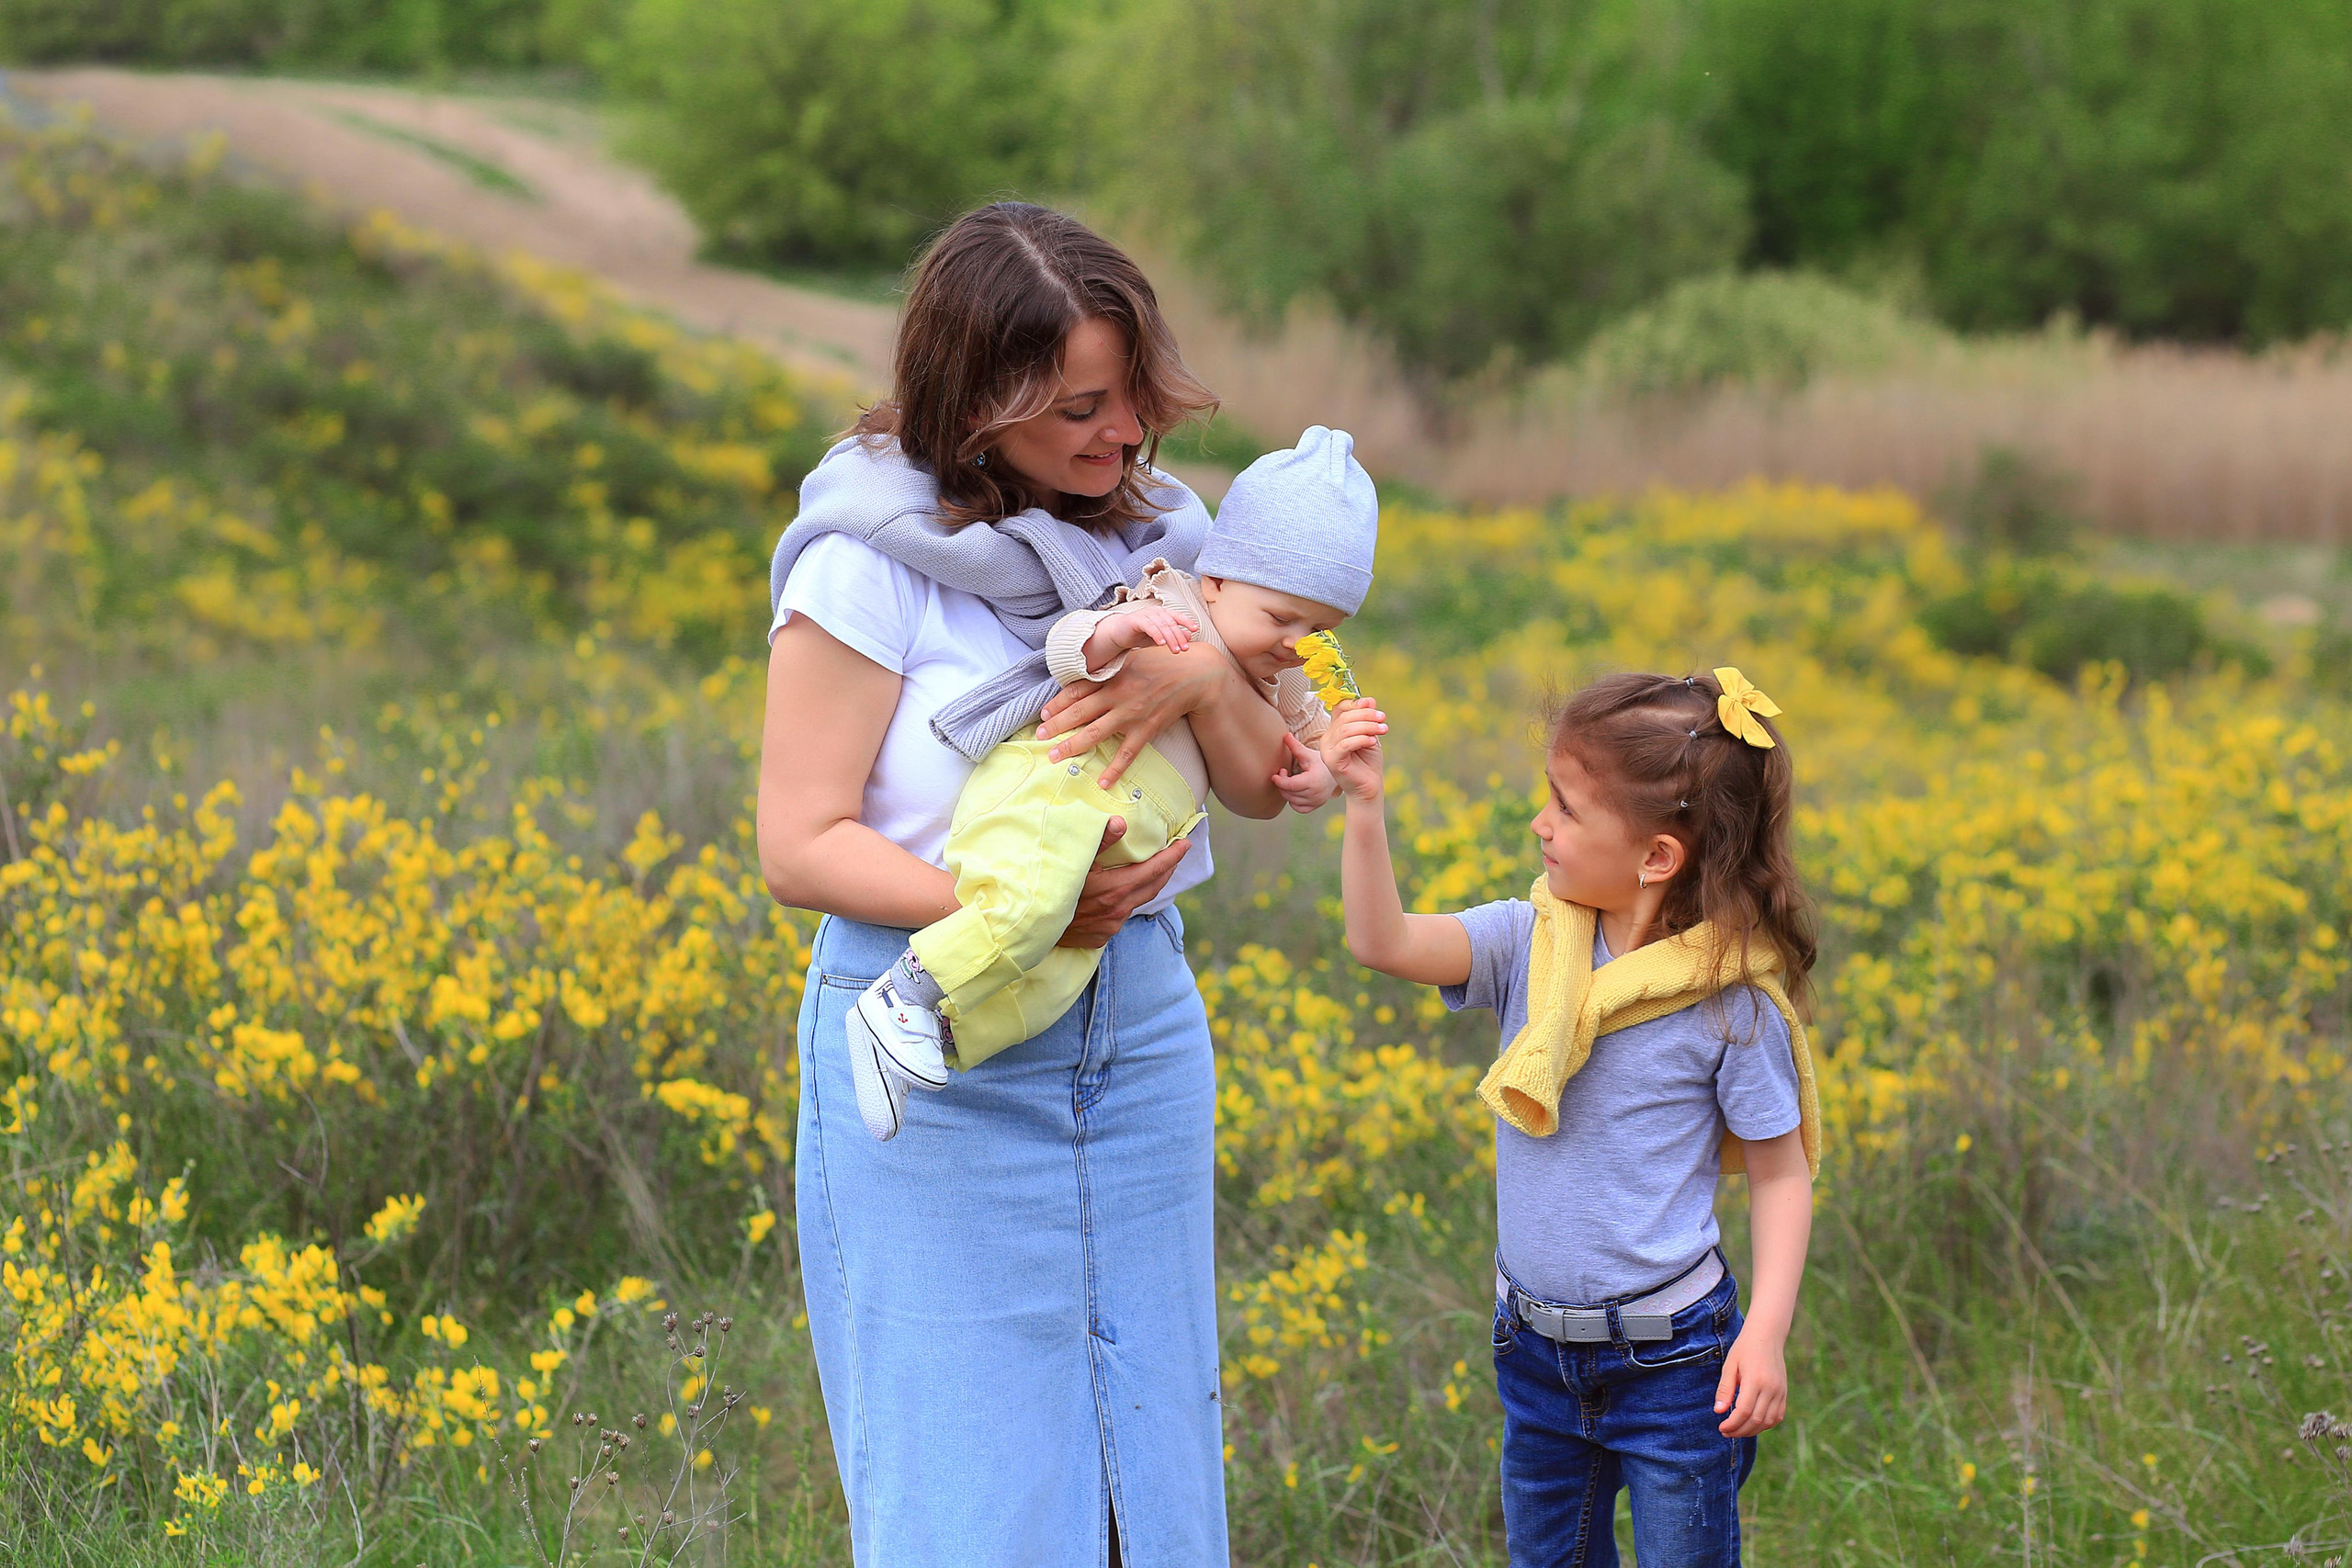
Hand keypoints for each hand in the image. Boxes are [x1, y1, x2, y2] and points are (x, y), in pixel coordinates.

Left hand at [1039, 642, 1225, 786]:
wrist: (1195, 675)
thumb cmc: (1162, 663)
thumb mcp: (1132, 658)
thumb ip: (1110, 668)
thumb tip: (1088, 675)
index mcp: (1111, 676)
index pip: (1077, 690)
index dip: (1058, 702)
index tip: (1044, 713)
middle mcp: (1117, 695)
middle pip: (1079, 713)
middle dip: (1056, 725)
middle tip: (1038, 736)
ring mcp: (1131, 714)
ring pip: (1095, 733)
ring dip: (1072, 746)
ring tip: (1055, 757)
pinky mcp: (1146, 729)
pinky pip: (1127, 753)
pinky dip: (1115, 770)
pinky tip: (1103, 783)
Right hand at [1057, 819, 1192, 948]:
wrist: (1033, 927)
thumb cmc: (1051, 888)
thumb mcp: (1074, 862)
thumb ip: (1099, 842)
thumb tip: (1120, 822)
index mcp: (1116, 889)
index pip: (1155, 870)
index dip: (1173, 856)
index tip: (1186, 843)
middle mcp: (1118, 910)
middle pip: (1153, 886)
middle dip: (1168, 868)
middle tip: (1177, 853)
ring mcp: (1111, 926)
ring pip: (1138, 901)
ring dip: (1148, 884)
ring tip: (1154, 870)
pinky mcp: (1102, 936)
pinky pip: (1122, 915)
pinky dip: (1127, 900)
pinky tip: (1122, 893)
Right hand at [1101, 603, 1195, 655]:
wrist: (1119, 634)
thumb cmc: (1141, 634)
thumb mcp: (1160, 637)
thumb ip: (1173, 635)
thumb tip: (1189, 636)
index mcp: (1162, 613)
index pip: (1177, 616)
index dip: (1187, 621)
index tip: (1195, 629)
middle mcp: (1155, 611)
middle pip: (1171, 623)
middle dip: (1179, 636)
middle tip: (1185, 649)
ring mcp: (1145, 614)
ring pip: (1162, 625)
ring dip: (1170, 638)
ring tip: (1175, 650)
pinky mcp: (1136, 620)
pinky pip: (1149, 626)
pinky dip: (1157, 635)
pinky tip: (1161, 643)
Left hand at [1270, 733, 1337, 812]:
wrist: (1337, 772)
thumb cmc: (1321, 762)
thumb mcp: (1308, 754)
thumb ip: (1295, 746)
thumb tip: (1285, 735)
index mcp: (1313, 781)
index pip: (1290, 785)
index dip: (1279, 781)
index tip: (1275, 775)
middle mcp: (1315, 794)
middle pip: (1289, 793)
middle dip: (1281, 783)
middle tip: (1283, 772)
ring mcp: (1316, 802)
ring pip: (1292, 801)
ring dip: (1286, 791)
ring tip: (1289, 780)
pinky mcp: (1315, 806)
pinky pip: (1298, 808)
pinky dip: (1293, 801)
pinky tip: (1294, 790)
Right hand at [1321, 698, 1388, 802]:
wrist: (1370, 786)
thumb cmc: (1369, 762)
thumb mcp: (1370, 735)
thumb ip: (1367, 719)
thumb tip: (1369, 699)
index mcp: (1335, 730)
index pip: (1339, 708)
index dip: (1354, 704)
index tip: (1373, 705)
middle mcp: (1327, 738)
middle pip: (1344, 718)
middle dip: (1366, 715)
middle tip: (1383, 718)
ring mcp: (1327, 750)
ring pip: (1345, 730)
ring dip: (1367, 726)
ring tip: (1383, 729)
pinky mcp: (1332, 761)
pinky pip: (1345, 745)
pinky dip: (1360, 739)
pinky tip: (1373, 741)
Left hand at [1714, 1324, 1788, 1437]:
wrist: (1767, 1336)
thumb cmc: (1744, 1348)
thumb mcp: (1730, 1365)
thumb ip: (1725, 1389)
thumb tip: (1718, 1411)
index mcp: (1755, 1380)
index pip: (1744, 1411)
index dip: (1732, 1424)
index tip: (1721, 1427)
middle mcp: (1771, 1388)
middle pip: (1756, 1420)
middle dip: (1739, 1430)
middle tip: (1726, 1432)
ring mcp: (1780, 1392)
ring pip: (1768, 1421)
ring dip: (1752, 1430)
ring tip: (1737, 1430)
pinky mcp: (1784, 1393)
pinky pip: (1777, 1416)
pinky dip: (1765, 1424)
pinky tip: (1752, 1424)